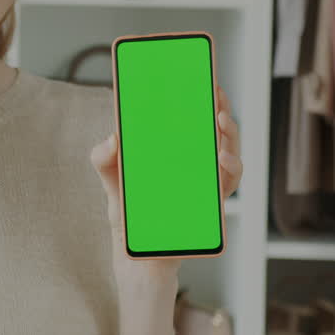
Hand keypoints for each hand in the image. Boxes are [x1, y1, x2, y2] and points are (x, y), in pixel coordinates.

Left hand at [89, 84, 242, 281]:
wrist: (137, 257)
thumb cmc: (128, 215)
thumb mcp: (112, 183)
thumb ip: (104, 160)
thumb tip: (112, 139)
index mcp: (172, 153)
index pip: (190, 120)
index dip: (200, 98)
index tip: (201, 76)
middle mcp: (193, 164)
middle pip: (215, 132)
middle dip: (220, 109)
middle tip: (216, 94)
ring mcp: (204, 183)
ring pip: (228, 152)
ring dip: (230, 135)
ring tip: (221, 121)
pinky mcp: (212, 205)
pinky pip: (228, 183)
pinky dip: (230, 168)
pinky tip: (222, 158)